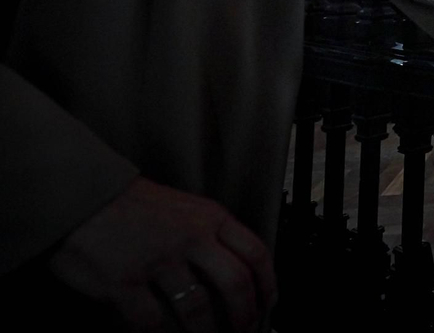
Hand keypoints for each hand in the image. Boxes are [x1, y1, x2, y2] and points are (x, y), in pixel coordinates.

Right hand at [45, 176, 276, 331]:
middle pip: (236, 284)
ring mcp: (158, 260)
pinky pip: (153, 322)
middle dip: (244, 315)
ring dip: (207, 332)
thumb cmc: (131, 205)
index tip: (268, 302)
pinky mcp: (125, 283)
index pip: (256, 252)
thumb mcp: (184, 207)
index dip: (268, 284)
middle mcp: (189, 237)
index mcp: (209, 217)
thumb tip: (236, 269)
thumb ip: (210, 234)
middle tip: (242, 329)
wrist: (81, 198)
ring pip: (198, 309)